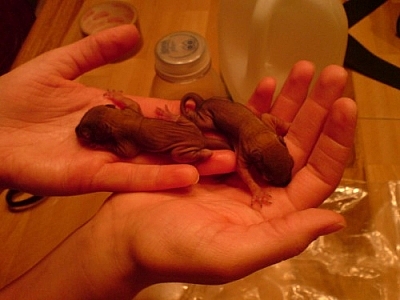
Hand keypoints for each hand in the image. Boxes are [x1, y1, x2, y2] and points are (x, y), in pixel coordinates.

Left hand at [0, 25, 234, 195]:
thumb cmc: (16, 98)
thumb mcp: (62, 64)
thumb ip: (97, 50)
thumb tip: (134, 33)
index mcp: (116, 111)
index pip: (161, 111)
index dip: (190, 111)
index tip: (219, 113)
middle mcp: (119, 139)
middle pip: (167, 140)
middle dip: (202, 141)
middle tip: (238, 142)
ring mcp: (108, 160)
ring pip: (157, 163)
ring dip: (192, 164)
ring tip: (228, 163)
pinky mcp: (91, 178)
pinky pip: (130, 178)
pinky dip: (159, 178)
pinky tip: (189, 177)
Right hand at [80, 62, 355, 294]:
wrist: (123, 235)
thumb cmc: (172, 251)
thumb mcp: (230, 254)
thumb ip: (283, 239)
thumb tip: (335, 219)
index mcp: (272, 214)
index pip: (317, 176)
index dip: (334, 141)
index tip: (345, 106)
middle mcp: (260, 189)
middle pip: (298, 145)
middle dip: (316, 110)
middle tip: (330, 74)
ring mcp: (236, 168)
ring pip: (271, 130)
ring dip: (288, 100)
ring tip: (303, 69)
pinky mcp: (212, 153)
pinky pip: (238, 125)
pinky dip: (252, 104)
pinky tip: (263, 84)